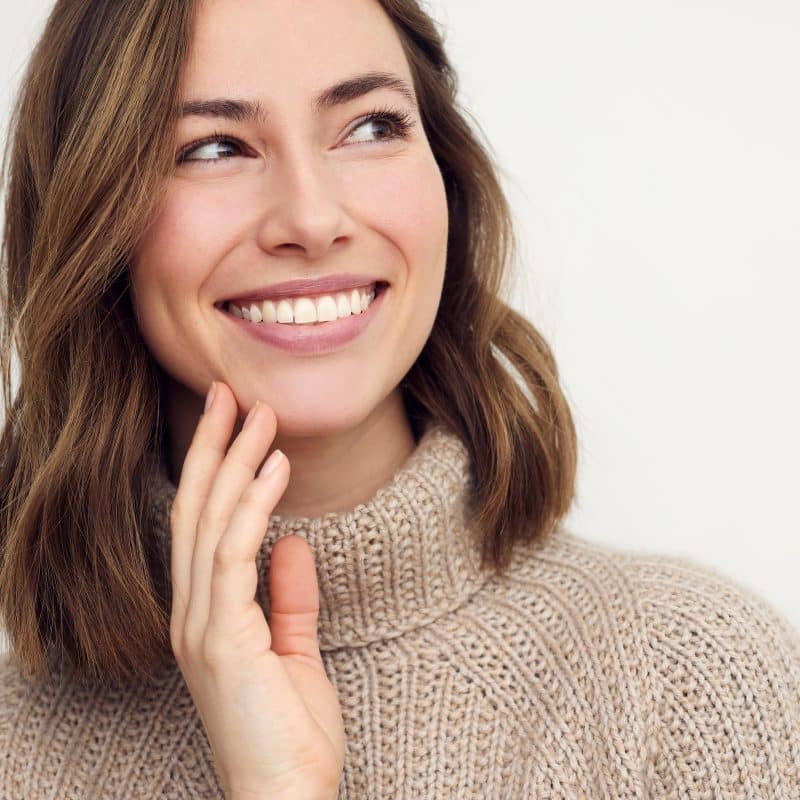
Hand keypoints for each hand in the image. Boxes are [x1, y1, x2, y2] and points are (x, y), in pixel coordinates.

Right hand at [168, 381, 344, 799]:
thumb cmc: (289, 734)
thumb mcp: (294, 651)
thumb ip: (289, 596)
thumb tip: (293, 540)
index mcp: (206, 615)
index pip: (202, 524)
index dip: (213, 468)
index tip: (233, 420)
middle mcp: (191, 614)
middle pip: (196, 510)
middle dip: (211, 447)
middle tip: (229, 392)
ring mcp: (202, 626)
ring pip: (210, 522)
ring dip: (234, 462)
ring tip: (259, 414)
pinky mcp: (223, 639)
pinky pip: (234, 555)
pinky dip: (252, 505)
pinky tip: (273, 467)